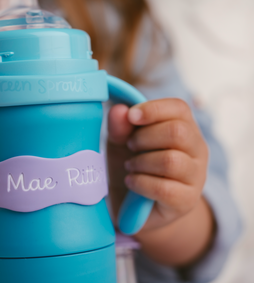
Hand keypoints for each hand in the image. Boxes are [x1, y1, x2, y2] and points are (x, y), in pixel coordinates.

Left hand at [107, 98, 208, 232]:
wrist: (134, 207)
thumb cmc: (132, 166)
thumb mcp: (120, 143)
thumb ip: (119, 126)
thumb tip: (119, 110)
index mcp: (185, 128)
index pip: (179, 108)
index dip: (153, 109)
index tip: (131, 116)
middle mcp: (197, 150)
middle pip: (178, 132)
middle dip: (145, 137)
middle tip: (130, 146)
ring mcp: (195, 177)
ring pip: (171, 161)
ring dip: (141, 162)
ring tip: (129, 166)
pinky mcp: (186, 201)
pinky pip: (163, 188)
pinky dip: (140, 183)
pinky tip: (132, 181)